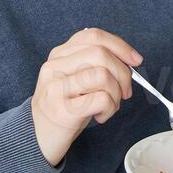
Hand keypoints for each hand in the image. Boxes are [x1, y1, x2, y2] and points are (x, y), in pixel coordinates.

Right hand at [30, 27, 142, 165]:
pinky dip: (110, 109)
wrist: (37, 137)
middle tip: (125, 91)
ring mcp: (56, 88)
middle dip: (123, 73)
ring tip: (110, 105)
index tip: (136, 60)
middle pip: (100, 54)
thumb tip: (130, 61)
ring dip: (116, 94)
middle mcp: (54, 67)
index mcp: (59, 55)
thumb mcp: (74, 79)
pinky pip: (101, 99)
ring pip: (102, 75)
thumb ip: (95, 64)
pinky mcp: (62, 110)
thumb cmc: (63, 107)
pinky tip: (101, 116)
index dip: (120, 46)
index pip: (93, 36)